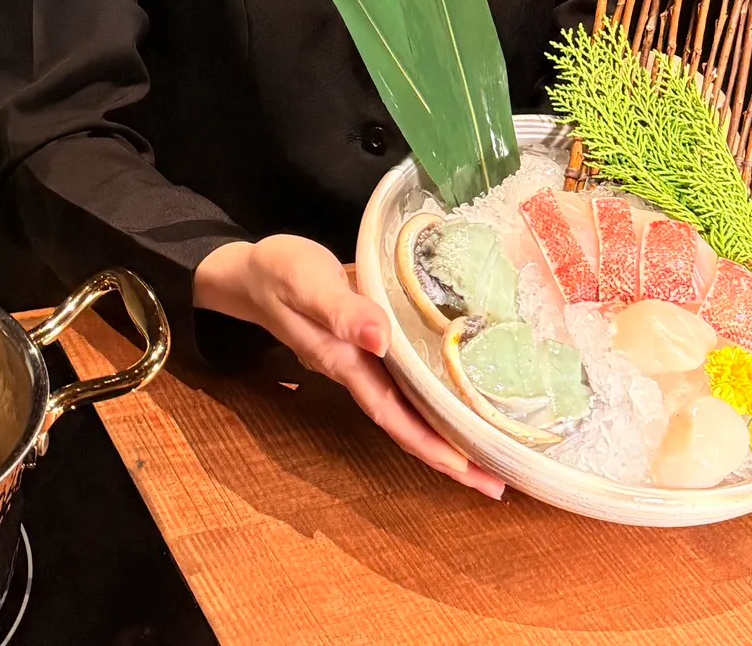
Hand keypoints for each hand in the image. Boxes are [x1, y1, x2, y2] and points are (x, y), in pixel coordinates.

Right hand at [193, 234, 504, 498]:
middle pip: (408, 421)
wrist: (253, 269)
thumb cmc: (278, 274)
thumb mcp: (306, 284)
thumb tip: (380, 339)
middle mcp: (359, 369)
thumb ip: (341, 311)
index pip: (394, 416)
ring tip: (492, 444)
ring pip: (412, 400)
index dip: (430, 444)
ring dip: (447, 424)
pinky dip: (435, 385)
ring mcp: (365, 356)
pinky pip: (410, 370)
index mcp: (345, 363)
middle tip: (498, 481)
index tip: (469, 470)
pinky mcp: (373, 335)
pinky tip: (462, 385)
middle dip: (450, 453)